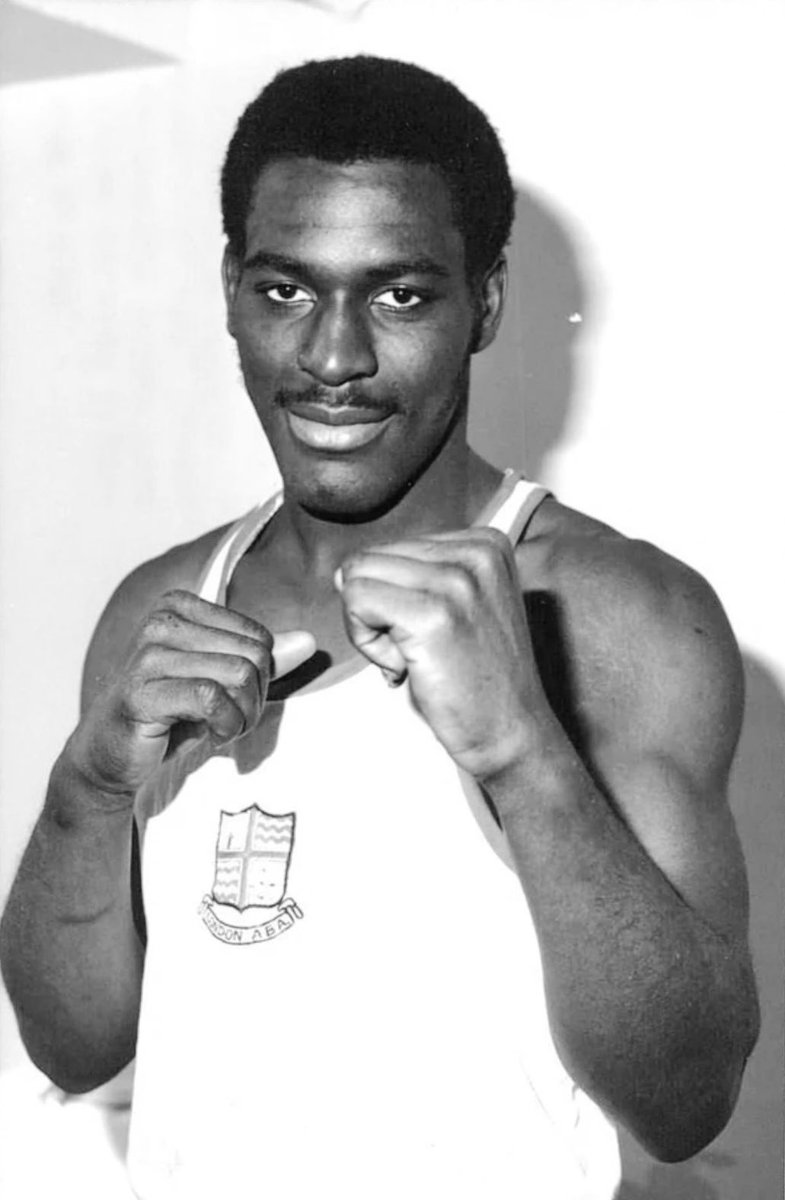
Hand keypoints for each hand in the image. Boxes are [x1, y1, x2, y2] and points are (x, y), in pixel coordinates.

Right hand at [66, 590, 314, 796]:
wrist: (111, 756)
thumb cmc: (170, 715)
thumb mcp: (222, 681)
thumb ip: (262, 659)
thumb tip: (308, 641)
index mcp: (180, 606)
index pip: (259, 636)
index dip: (261, 678)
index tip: (233, 700)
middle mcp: (161, 621)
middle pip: (253, 655)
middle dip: (254, 699)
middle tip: (229, 720)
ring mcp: (148, 654)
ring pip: (238, 674)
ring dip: (242, 716)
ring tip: (220, 728)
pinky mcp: (142, 691)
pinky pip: (212, 697)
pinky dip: (225, 724)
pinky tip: (209, 736)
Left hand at [335, 529, 542, 777]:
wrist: (513, 732)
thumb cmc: (477, 679)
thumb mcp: (459, 606)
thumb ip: (411, 579)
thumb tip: (343, 572)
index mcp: (484, 542)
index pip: (392, 547)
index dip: (395, 597)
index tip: (432, 633)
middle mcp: (476, 552)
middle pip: (370, 558)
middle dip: (377, 609)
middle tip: (419, 650)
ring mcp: (456, 581)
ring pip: (357, 578)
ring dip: (370, 628)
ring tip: (414, 657)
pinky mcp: (432, 614)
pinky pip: (356, 602)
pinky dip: (366, 643)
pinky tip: (404, 666)